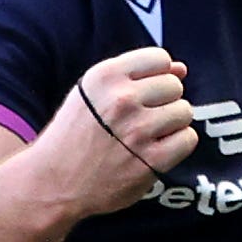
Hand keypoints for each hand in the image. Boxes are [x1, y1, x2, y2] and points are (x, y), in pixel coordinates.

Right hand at [33, 48, 197, 214]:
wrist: (53, 182)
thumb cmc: (74, 135)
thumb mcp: (92, 94)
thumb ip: (135, 77)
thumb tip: (181, 69)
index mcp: (105, 76)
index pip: (160, 59)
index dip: (157, 76)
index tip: (145, 94)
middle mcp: (122, 99)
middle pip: (174, 86)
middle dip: (164, 101)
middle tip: (143, 119)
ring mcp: (138, 130)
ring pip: (184, 111)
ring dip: (172, 124)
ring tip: (149, 136)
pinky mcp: (151, 160)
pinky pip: (187, 139)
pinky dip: (177, 145)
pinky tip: (157, 150)